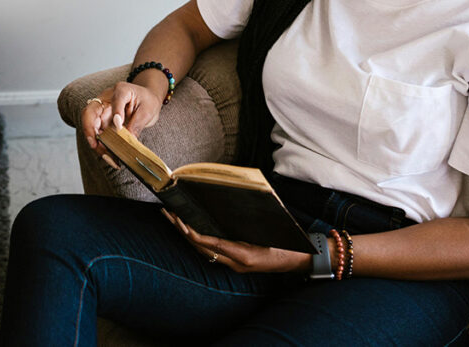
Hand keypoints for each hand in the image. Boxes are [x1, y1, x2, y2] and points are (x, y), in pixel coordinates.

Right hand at [81, 81, 163, 155]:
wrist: (147, 100)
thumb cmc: (147, 101)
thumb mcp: (147, 110)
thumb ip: (137, 124)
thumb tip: (128, 140)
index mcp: (121, 90)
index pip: (115, 100)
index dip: (116, 113)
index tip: (119, 126)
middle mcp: (107, 99)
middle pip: (90, 112)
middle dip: (91, 131)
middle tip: (96, 146)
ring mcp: (103, 111)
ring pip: (91, 126)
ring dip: (96, 142)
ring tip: (108, 157)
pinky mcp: (103, 121)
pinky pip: (98, 134)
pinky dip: (102, 146)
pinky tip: (110, 157)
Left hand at [160, 209, 309, 273]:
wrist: (301, 260)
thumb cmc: (288, 243)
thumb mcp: (269, 231)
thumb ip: (249, 221)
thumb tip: (230, 203)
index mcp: (243, 254)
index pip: (209, 243)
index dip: (191, 231)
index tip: (179, 219)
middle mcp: (236, 262)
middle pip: (201, 247)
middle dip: (182, 230)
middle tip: (167, 213)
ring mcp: (235, 264)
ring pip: (204, 250)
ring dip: (187, 234)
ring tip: (173, 217)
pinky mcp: (237, 262)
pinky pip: (213, 251)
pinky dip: (199, 239)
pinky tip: (191, 228)